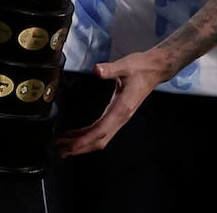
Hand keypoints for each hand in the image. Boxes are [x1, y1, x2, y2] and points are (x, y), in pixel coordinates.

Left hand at [55, 50, 169, 156]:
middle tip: (61, 150)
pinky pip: (101, 130)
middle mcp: (121, 117)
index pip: (101, 130)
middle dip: (80, 147)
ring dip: (82, 143)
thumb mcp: (125, 66)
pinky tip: (77, 134)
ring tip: (65, 146)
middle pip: (99, 140)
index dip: (85, 139)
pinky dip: (88, 135)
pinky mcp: (118, 115)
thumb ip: (110, 69)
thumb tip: (97, 70)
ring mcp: (120, 118)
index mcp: (122, 108)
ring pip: (100, 138)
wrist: (154, 70)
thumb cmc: (141, 68)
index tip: (70, 145)